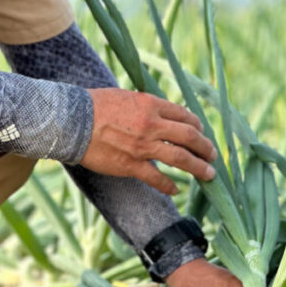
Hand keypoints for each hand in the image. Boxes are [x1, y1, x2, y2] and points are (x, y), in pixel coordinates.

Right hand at [81, 89, 216, 194]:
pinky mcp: (130, 165)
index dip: (197, 126)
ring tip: (209, 174)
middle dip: (205, 148)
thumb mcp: (126, 96)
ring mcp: (143, 146)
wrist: (71, 121)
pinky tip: (176, 190)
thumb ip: (146, 106)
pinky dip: (169, 185)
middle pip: (189, 137)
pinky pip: (157, 178)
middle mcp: (152, 125)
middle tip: (213, 156)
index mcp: (151, 105)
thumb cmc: (95, 105)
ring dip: (198, 167)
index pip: (184, 115)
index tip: (201, 133)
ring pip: (180, 158)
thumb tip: (160, 113)